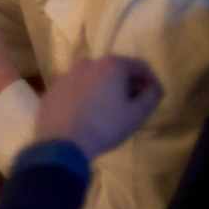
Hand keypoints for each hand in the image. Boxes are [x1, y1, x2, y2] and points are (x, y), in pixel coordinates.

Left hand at [34, 56, 163, 158]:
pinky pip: (75, 89)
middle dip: (129, 84)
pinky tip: (87, 114)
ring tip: (110, 110)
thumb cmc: (104, 126)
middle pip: (115, 70)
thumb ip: (151, 97)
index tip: (156, 97)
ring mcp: (65, 76)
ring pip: (93, 79)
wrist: (61, 144)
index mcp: (110, 65)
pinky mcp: (52, 90)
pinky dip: (85, 97)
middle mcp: (86, 64)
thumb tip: (152, 89)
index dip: (152, 81)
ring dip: (106, 90)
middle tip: (135, 103)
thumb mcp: (136, 114)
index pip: (140, 67)